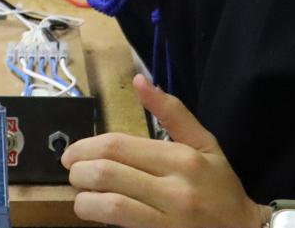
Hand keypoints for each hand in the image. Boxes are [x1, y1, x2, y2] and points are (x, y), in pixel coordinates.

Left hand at [61, 74, 269, 227]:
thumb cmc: (221, 188)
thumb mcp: (205, 145)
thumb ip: (172, 113)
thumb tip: (139, 81)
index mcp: (181, 159)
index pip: (118, 146)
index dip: (85, 147)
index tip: (72, 153)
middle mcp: (175, 190)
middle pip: (107, 173)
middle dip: (78, 171)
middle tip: (72, 172)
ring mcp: (169, 220)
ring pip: (110, 205)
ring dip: (84, 198)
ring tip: (81, 194)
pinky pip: (122, 224)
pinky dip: (99, 217)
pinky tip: (96, 212)